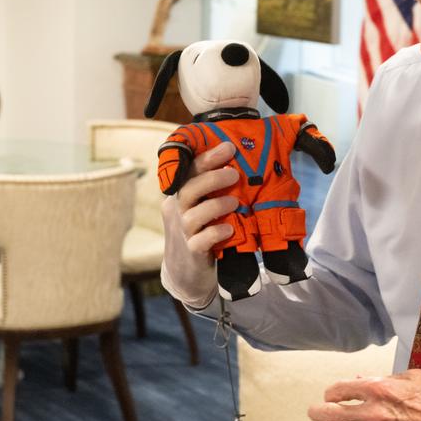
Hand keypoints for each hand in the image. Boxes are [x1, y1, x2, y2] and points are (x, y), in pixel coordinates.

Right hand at [159, 141, 237, 308]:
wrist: (187, 273)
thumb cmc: (201, 231)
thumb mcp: (204, 206)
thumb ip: (215, 190)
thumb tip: (241, 166)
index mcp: (182, 195)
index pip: (189, 171)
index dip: (207, 158)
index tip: (228, 147)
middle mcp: (179, 211)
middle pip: (188, 189)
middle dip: (212, 178)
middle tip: (234, 173)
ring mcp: (184, 232)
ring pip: (193, 215)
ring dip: (215, 205)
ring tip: (235, 202)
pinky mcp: (192, 251)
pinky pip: (200, 240)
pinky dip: (214, 233)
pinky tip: (228, 229)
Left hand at [307, 370, 420, 420]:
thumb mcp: (413, 377)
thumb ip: (384, 378)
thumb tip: (362, 380)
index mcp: (380, 388)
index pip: (340, 389)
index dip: (331, 392)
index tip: (331, 395)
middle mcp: (374, 412)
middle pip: (332, 414)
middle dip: (319, 412)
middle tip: (316, 413)